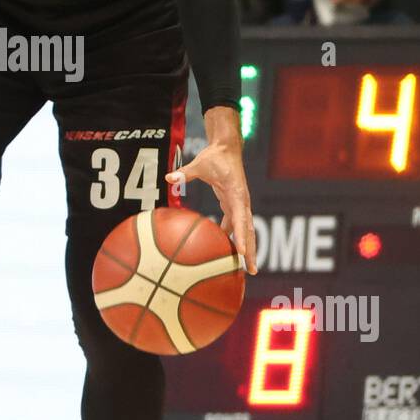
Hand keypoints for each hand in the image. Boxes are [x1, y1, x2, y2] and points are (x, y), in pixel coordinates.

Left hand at [166, 142, 257, 274]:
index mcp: (237, 194)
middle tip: (251, 271)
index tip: (240, 253)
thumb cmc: (215, 156)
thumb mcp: (199, 164)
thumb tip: (168, 178)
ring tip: (246, 269)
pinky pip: (235, 224)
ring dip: (246, 248)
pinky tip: (227, 251)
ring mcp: (240, 204)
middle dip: (251, 251)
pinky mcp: (234, 204)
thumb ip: (185, 173)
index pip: (240, 218)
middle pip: (249, 230)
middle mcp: (243, 201)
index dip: (240, 236)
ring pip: (245, 230)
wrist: (227, 148)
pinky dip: (233, 237)